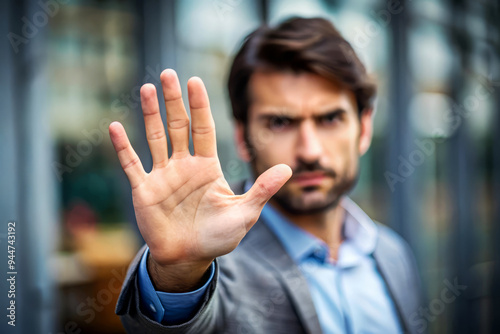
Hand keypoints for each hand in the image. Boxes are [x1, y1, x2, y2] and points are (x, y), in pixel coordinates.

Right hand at [109, 69, 290, 290]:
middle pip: (179, 126)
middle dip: (174, 100)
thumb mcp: (244, 214)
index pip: (204, 128)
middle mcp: (184, 165)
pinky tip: (114, 127)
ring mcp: (163, 175)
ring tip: (146, 88)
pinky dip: (123, 147)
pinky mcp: (144, 190)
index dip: (199, 106)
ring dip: (150, 114)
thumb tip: (288, 168)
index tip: (195, 81)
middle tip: (168, 73)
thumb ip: (262, 190)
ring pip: (155, 137)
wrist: (189, 258)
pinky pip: (131, 164)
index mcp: (207, 166)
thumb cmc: (218, 236)